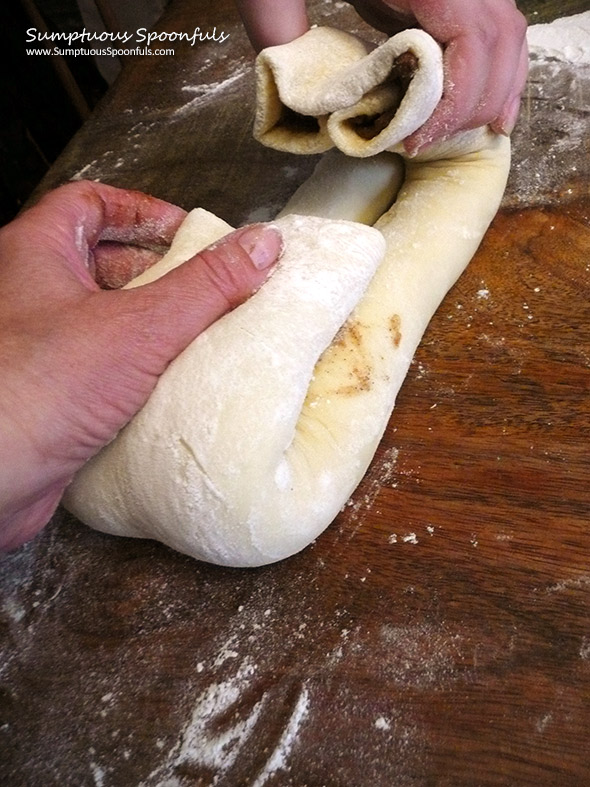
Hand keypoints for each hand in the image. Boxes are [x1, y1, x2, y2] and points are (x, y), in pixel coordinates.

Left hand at [0, 181, 280, 550]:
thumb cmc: (34, 390)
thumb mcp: (139, 326)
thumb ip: (204, 286)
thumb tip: (260, 246)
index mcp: (35, 254)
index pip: (91, 203)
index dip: (143, 211)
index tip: (189, 232)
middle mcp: (29, 294)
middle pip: (103, 263)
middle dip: (158, 273)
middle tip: (207, 289)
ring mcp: (38, 347)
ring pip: (104, 319)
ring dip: (151, 325)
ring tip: (201, 337)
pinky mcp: (50, 394)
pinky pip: (101, 367)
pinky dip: (136, 370)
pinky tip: (170, 386)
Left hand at [236, 0, 527, 152]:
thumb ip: (275, 19)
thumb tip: (280, 90)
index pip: (470, 39)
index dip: (453, 101)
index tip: (416, 141)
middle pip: (499, 41)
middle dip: (472, 105)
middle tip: (427, 144)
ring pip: (508, 35)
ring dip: (493, 92)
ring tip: (458, 137)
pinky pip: (498, 29)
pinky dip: (498, 71)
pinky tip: (489, 110)